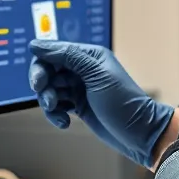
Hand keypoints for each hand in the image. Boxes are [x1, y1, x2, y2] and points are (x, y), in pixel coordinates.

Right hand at [28, 41, 174, 167]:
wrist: (139, 133)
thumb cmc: (124, 102)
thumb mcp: (96, 75)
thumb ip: (68, 56)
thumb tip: (38, 44)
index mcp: (89, 55)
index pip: (54, 52)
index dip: (42, 65)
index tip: (38, 82)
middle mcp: (82, 69)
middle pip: (48, 71)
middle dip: (43, 86)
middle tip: (48, 101)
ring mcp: (79, 87)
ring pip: (50, 89)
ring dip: (49, 102)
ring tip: (58, 113)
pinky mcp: (78, 105)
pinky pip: (56, 105)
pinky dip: (55, 114)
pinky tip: (64, 123)